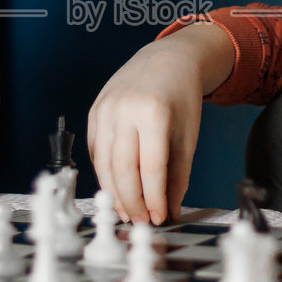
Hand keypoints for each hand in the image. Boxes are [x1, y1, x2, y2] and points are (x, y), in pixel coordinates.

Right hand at [87, 24, 235, 223]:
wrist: (165, 60)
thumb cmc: (180, 97)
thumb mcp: (187, 135)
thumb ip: (178, 175)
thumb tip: (170, 211)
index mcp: (153, 111)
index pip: (151, 167)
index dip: (154, 198)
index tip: (159, 217)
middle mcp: (124, 108)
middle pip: (122, 168)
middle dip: (131, 201)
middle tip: (141, 221)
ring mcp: (104, 108)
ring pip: (103, 163)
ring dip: (114, 192)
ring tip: (127, 212)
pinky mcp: (94, 112)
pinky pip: (95, 150)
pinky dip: (104, 173)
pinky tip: (115, 188)